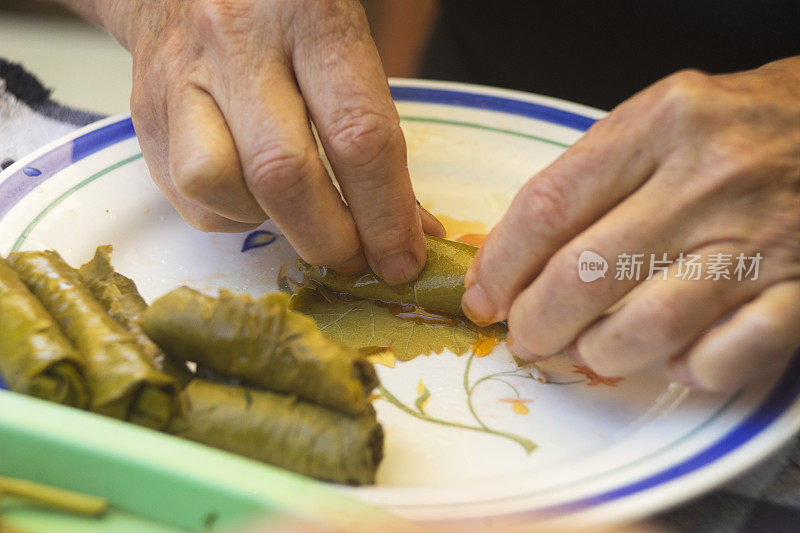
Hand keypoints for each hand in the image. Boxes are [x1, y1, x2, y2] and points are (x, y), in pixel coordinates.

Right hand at [65, 0, 443, 283]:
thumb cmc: (282, 18)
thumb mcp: (343, 50)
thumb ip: (376, 135)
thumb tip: (411, 231)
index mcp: (310, 18)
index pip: (357, 135)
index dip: (385, 214)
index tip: (402, 260)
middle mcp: (238, 43)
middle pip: (283, 173)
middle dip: (329, 238)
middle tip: (354, 259)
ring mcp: (181, 78)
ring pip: (217, 185)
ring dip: (268, 222)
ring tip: (293, 210)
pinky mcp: (145, 114)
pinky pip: (189, 196)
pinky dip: (230, 214)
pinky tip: (250, 192)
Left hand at [463, 57, 799, 391]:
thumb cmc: (732, 127)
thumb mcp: (656, 121)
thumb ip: (585, 180)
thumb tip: (508, 262)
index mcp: (660, 125)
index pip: (549, 208)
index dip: (501, 266)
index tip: (484, 297)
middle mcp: (709, 179)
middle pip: (584, 275)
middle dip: (536, 323)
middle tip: (526, 336)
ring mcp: (761, 237)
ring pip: (646, 326)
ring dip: (598, 353)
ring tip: (588, 348)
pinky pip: (729, 356)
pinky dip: (690, 371)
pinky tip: (675, 361)